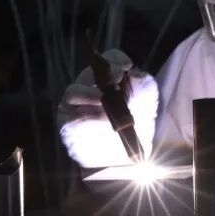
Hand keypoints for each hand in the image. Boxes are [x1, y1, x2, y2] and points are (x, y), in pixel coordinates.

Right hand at [56, 49, 158, 168]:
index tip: (127, 66)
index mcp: (106, 79)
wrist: (131, 156)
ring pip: (73, 92)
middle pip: (87, 73)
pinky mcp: (67, 125)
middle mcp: (87, 88)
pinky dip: (85, 117)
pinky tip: (100, 120)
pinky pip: (70, 117)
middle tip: (117, 79)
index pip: (106, 61)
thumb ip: (143, 85)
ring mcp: (74, 107)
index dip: (114, 59)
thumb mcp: (147, 103)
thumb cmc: (138, 125)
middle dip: (102, 75)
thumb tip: (135, 72)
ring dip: (90, 94)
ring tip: (104, 101)